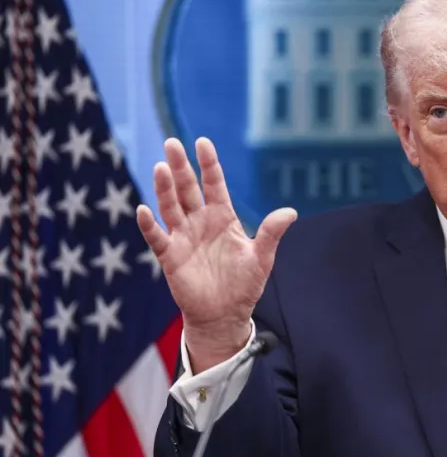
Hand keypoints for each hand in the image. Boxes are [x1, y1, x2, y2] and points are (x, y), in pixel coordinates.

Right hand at [136, 137, 296, 371]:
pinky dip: (149, 224)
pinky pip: (157, 237)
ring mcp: (183, 237)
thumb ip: (271, 233)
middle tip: (172, 143)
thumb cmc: (244, 284)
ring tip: (161, 167)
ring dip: (164, 188)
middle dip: (180, 167)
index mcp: (223, 217)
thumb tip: (291, 212)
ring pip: (171, 207)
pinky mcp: (170, 256)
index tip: (203, 142)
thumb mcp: (262, 257)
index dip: (208, 164)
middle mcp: (200, 222)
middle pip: (188, 189)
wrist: (225, 314)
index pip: (214, 185)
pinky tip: (144, 209)